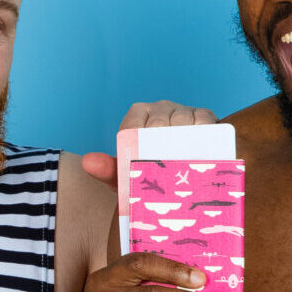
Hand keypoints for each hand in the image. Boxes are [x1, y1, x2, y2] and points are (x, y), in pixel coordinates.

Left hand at [79, 100, 223, 183]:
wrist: (176, 183)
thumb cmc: (147, 175)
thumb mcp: (126, 176)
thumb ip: (106, 170)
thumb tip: (87, 162)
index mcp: (137, 116)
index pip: (134, 124)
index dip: (139, 144)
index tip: (145, 162)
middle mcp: (159, 108)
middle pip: (159, 122)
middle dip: (161, 144)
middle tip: (165, 166)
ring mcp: (182, 110)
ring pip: (183, 119)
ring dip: (184, 140)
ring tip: (182, 161)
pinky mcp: (204, 116)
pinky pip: (204, 118)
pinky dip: (203, 132)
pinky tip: (201, 149)